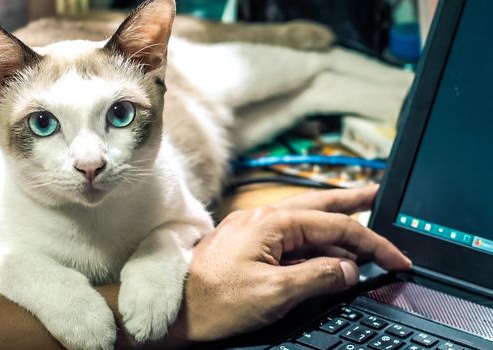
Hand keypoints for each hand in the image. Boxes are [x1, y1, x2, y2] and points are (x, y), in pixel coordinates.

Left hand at [182, 185, 410, 340]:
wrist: (175, 308)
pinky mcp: (246, 244)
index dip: (370, 242)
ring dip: (332, 222)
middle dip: (351, 202)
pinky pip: (287, 236)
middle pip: (318, 205)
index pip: (334, 225)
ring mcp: (252, 229)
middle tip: (377, 196)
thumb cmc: (215, 301)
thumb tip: (348, 269)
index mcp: (271, 223)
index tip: (395, 257)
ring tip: (359, 222)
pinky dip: (311, 240)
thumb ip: (318, 277)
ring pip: (303, 219)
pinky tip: (323, 248)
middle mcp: (262, 218)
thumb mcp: (275, 294)